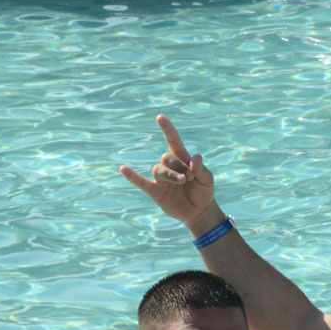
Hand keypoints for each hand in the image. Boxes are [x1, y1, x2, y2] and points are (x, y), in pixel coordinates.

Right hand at [119, 114, 217, 230]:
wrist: (199, 212)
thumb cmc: (203, 191)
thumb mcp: (207, 179)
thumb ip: (201, 168)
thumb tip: (196, 157)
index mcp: (182, 159)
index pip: (173, 141)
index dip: (167, 129)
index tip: (160, 117)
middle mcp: (169, 167)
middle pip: (166, 158)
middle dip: (178, 166)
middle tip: (190, 177)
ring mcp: (161, 179)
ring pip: (158, 170)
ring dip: (170, 174)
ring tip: (182, 181)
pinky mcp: (156, 192)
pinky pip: (141, 182)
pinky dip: (132, 177)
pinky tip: (123, 169)